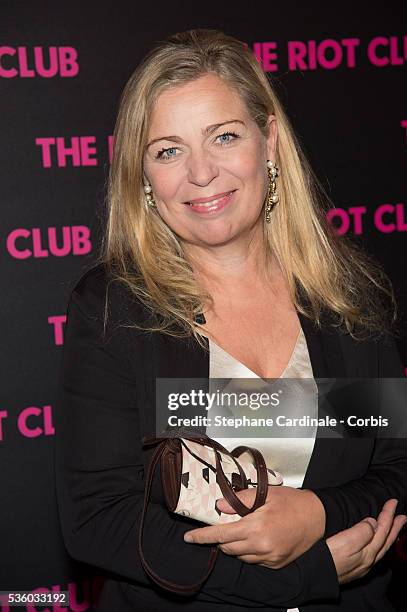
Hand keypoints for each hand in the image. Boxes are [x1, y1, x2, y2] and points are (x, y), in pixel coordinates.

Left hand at [183, 485, 325, 568]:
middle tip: (223, 524)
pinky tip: (257, 537)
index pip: (220, 535)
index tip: (188, 538)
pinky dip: (249, 550)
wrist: (318, 517)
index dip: (202, 537)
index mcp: (256, 527)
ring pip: (239, 555)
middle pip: (227, 547)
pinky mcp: (276, 564)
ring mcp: (269, 558)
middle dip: (220, 537)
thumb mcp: (266, 494)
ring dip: (235, 544)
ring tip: (245, 528)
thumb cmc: (292, 502)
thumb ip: (240, 500)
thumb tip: (219, 506)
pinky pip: (253, 560)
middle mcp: (261, 546)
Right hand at [327, 499, 406, 583]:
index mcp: (367, 553)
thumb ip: (362, 532)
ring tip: (393, 527)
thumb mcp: (346, 542)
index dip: (388, 515)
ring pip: (380, 548)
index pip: (382, 530)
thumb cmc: (328, 559)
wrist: (316, 575)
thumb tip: (372, 523)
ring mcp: (361, 565)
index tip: (393, 503)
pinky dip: (378, 543)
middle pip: (385, 541)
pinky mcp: (354, 566)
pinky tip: (374, 542)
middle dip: (394, 527)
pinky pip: (373, 552)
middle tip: (402, 517)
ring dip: (388, 535)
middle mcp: (368, 560)